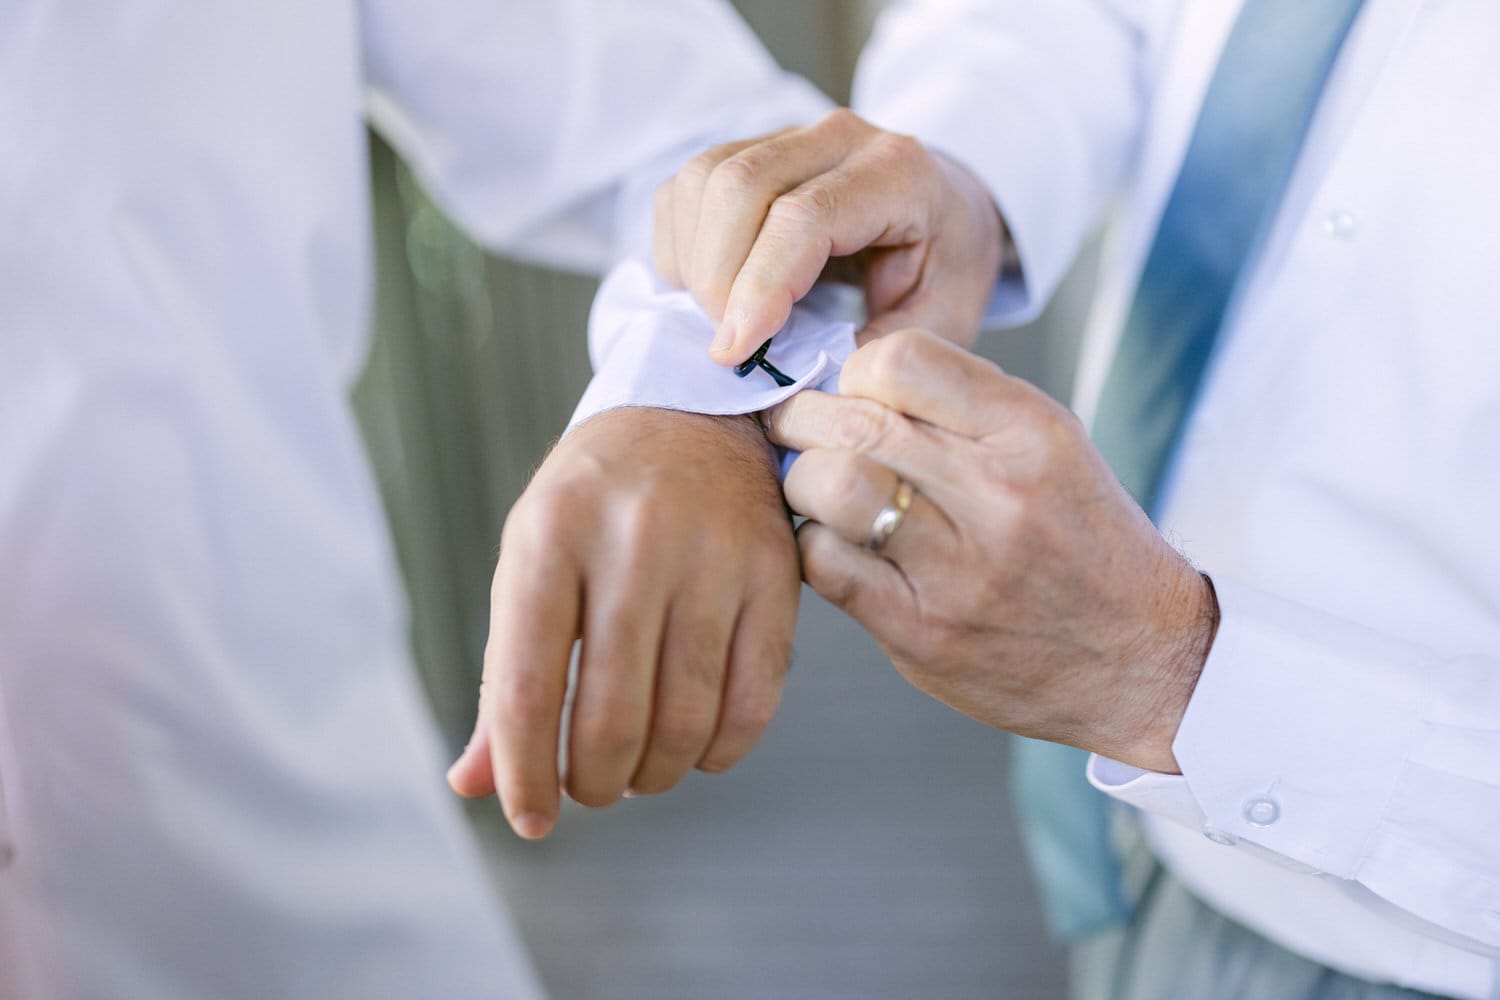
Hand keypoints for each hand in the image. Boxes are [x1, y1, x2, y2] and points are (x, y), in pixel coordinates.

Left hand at [446, 408, 800, 837]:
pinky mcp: (775, 574)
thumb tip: (474, 783)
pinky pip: (753, 702)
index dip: (525, 773)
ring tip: (639, 771)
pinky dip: (721, 751)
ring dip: (656, 774)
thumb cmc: (594, 502)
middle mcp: (633, 539)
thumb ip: (508, 672)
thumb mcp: (532, 559)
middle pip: (611, 716)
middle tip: (591, 789)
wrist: (694, 413)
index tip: (530, 820)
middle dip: (594, 782)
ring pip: (686, 720)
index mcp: (551, 533)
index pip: (528, 686)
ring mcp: (714, 555)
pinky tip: (698, 749)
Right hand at [653, 109, 1010, 365]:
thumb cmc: (942, 277)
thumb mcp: (935, 331)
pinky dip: (682, 247)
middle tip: (730, 347)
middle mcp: (841, 137)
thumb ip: (870, 358)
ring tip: (721, 321)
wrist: (948, 219)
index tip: (733, 354)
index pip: (805, 217)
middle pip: (740, 185)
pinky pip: (686, 188)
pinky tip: (710, 291)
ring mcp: (790, 135)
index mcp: (899, 174)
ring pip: (703, 179)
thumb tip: (793, 386)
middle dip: (716, 278)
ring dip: (694, 262)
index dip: (759, 287)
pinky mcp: (750, 148)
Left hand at [763, 330, 1218, 772]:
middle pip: (853, 419)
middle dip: (802, 418)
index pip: (901, 360)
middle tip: (795, 430)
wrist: (1146, 661)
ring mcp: (958, 568)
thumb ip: (959, 407)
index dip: (852, 371)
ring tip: (815, 489)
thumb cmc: (1084, 544)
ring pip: (830, 486)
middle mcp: (997, 493)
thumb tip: (849, 377)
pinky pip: (826, 564)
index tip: (846, 392)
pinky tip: (836, 544)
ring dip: (802, 481)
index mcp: (1031, 431)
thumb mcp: (1051, 446)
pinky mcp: (923, 632)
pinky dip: (812, 544)